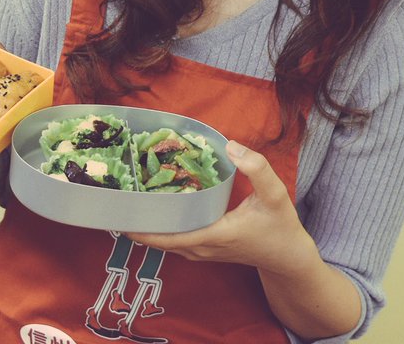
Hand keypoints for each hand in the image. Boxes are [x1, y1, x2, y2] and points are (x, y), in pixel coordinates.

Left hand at [127, 141, 318, 275]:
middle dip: (136, 225)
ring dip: (146, 229)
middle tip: (115, 201)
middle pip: (159, 241)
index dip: (142, 229)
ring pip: (165, 244)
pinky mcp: (205, 251)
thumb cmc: (280, 226)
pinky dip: (160, 231)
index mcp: (214, 235)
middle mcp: (202, 248)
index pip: (168, 237)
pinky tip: (154, 213)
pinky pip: (174, 242)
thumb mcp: (275, 194)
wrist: (288, 257)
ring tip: (128, 205)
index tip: (119, 215)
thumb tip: (231, 146)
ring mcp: (202, 252)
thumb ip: (256, 168)